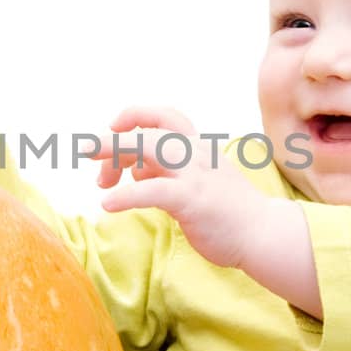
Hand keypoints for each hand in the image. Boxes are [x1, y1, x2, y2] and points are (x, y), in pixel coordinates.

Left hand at [92, 106, 280, 269]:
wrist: (264, 234)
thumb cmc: (228, 211)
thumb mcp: (196, 180)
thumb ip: (166, 169)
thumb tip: (133, 167)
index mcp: (198, 147)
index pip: (164, 116)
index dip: (134, 116)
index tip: (113, 131)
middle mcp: (196, 154)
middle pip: (149, 131)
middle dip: (113, 139)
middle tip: (86, 153)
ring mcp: (195, 175)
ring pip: (150, 149)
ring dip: (115, 154)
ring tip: (95, 176)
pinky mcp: (193, 200)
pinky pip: (153, 190)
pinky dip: (127, 196)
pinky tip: (107, 204)